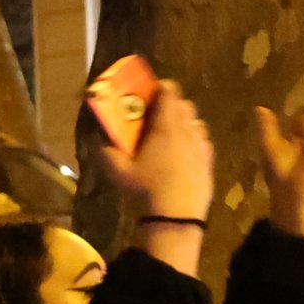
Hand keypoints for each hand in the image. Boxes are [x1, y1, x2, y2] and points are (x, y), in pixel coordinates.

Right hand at [87, 54, 214, 240]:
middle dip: (172, 105)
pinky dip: (193, 140)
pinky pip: (202, 140)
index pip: (170, 90)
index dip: (160, 87)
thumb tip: (94, 136)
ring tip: (170, 136)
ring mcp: (201, 144)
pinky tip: (182, 155)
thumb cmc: (146, 189)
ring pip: (195, 121)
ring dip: (184, 122)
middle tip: (156, 117)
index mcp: (166, 125)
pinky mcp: (209, 159)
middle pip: (184, 103)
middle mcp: (188, 129)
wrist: (176, 215)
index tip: (150, 94)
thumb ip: (104, 150)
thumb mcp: (118, 171)